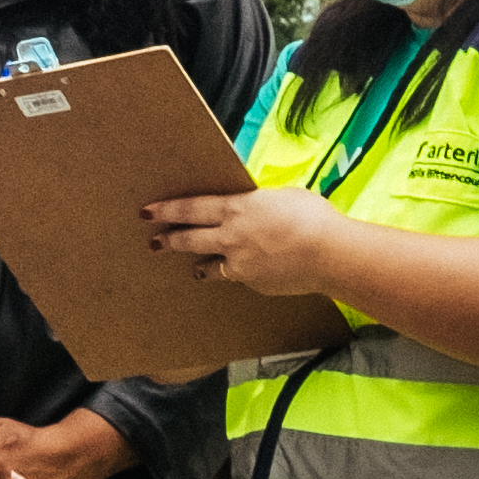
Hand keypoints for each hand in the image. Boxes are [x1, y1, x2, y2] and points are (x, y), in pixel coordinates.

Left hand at [142, 183, 351, 297]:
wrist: (330, 253)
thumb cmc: (312, 217)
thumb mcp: (281, 196)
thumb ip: (258, 203)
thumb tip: (251, 207)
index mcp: (236, 209)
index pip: (190, 209)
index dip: (166, 211)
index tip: (147, 212)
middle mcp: (230, 237)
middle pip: (189, 239)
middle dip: (169, 241)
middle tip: (155, 242)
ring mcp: (239, 263)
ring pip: (208, 265)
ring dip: (200, 265)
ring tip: (196, 268)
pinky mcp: (252, 282)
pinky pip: (237, 277)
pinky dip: (237, 273)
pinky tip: (244, 272)